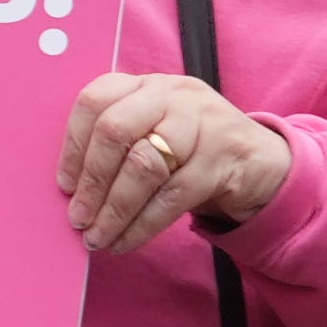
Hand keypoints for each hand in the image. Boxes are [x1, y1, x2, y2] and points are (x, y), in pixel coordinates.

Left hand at [57, 68, 293, 252]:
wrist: (262, 162)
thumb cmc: (192, 150)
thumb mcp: (155, 131)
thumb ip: (118, 144)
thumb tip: (70, 189)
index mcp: (147, 84)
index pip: (95, 100)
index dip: (73, 145)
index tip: (63, 184)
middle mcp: (173, 95)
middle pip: (115, 131)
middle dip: (91, 181)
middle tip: (77, 218)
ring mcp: (202, 123)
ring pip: (144, 167)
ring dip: (114, 210)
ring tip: (97, 238)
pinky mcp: (222, 159)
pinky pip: (172, 197)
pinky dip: (142, 225)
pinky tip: (124, 242)